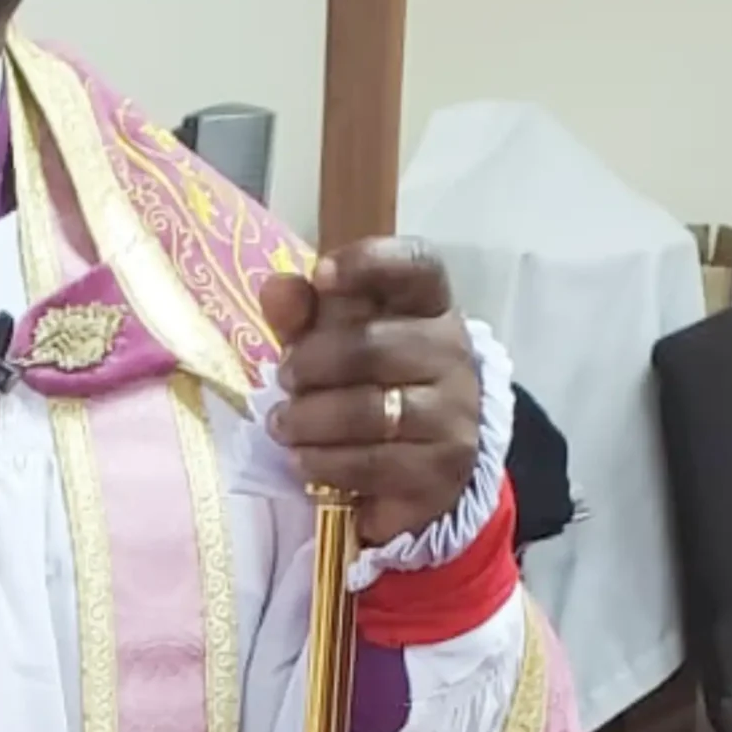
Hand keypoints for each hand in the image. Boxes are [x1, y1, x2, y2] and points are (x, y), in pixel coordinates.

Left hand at [258, 238, 481, 547]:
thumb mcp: (327, 337)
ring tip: (283, 424)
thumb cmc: (364, 380)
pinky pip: (373, 463)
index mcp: (428, 305)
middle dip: (313, 363)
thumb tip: (276, 288)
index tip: (322, 276)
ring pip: (370, 411)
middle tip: (285, 378)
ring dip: (310, 419)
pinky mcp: (444, 469)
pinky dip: (326, 463)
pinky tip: (304, 460)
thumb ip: (301, 311)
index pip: (417, 266)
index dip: (370, 263)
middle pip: (374, 346)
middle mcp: (452, 352)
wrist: (419, 460)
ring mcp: (455, 412)